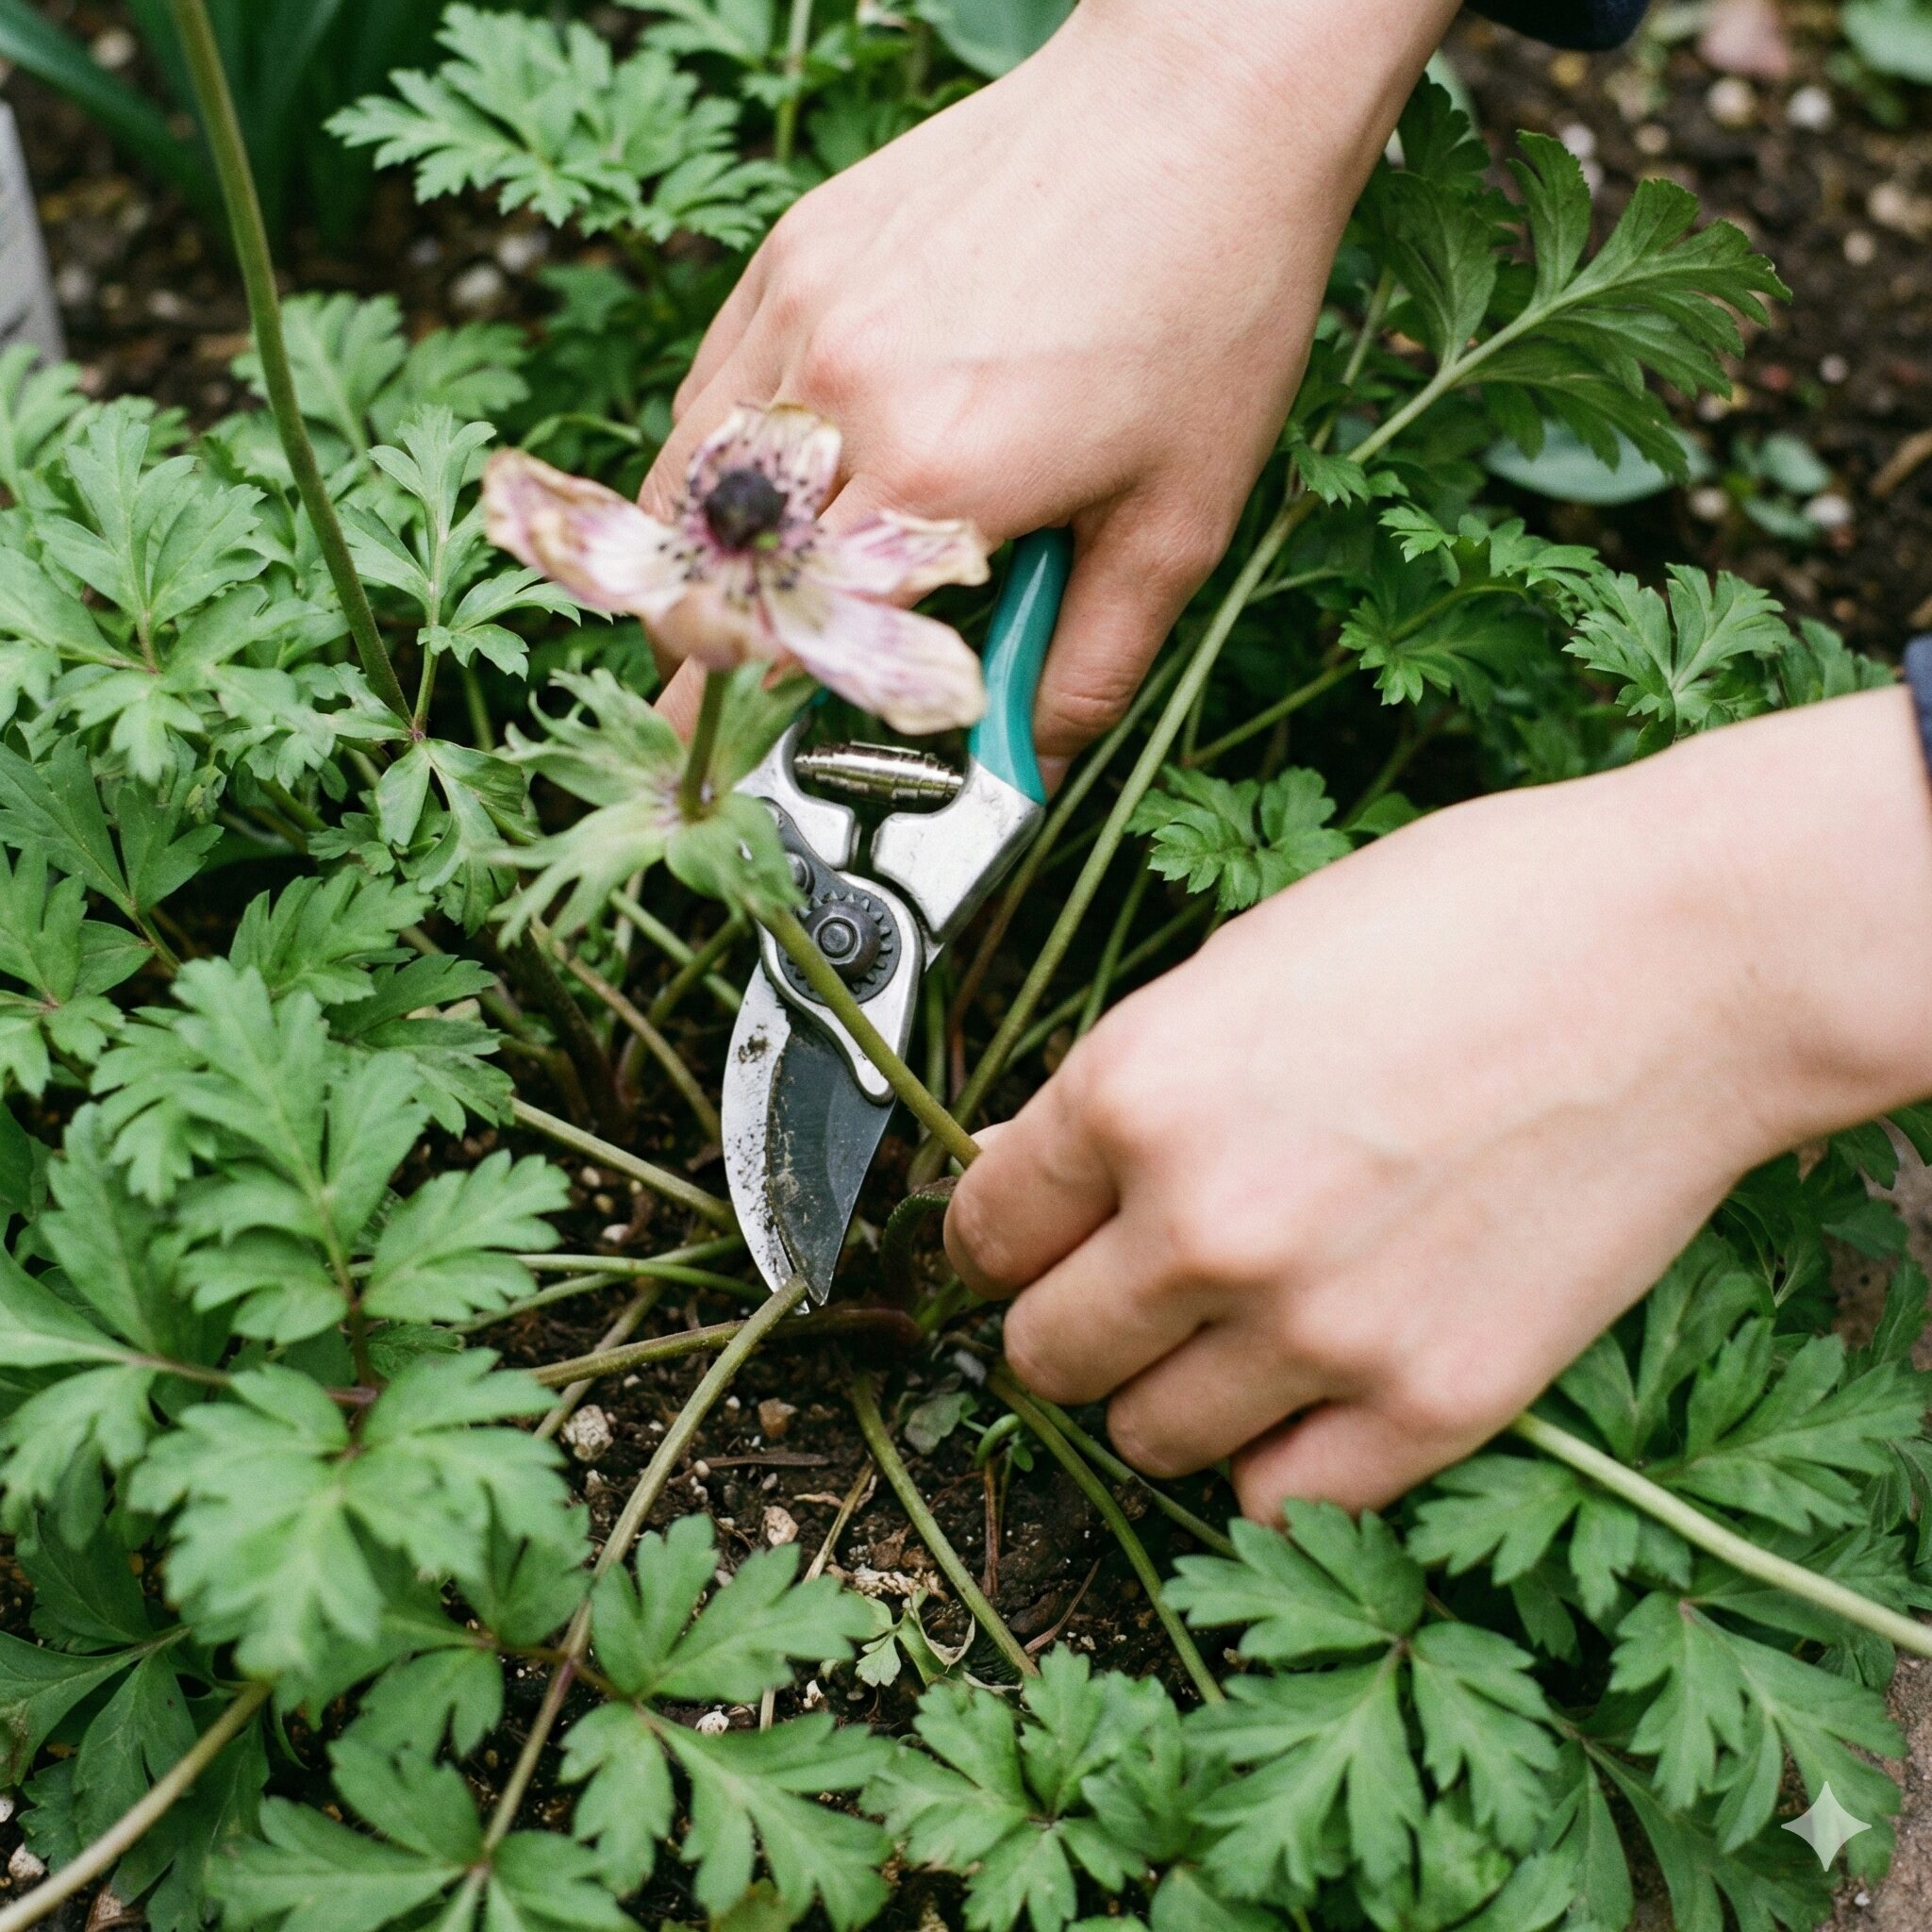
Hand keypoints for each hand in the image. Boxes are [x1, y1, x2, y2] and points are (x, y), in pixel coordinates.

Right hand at [650, 0, 1455, 773]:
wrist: (1201, 108)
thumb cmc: (1209, 309)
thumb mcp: (1178, 522)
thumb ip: (1088, 668)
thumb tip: (1022, 768)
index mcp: (936, 485)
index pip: (791, 649)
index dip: (765, 716)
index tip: (762, 751)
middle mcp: (842, 399)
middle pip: (707, 576)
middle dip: (710, 652)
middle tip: (744, 682)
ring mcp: (803, 314)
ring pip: (685, 482)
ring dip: (704, 558)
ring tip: (757, 590)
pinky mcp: (794, 253)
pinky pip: (711, 387)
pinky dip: (722, 457)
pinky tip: (784, 479)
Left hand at [945, 688, 1931, 1519]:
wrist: (1683, 958)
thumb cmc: (1474, 917)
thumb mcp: (1245, 964)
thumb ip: (1133, 1087)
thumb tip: (1047, 1166)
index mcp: (1135, 1090)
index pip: (982, 1228)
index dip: (997, 1237)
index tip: (1024, 1243)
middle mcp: (1201, 1224)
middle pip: (1044, 1352)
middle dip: (1067, 1320)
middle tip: (1119, 1292)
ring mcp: (1316, 1327)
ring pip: (1146, 1436)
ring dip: (1167, 1392)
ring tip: (1230, 1333)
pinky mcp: (1433, 1401)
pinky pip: (1280, 1496)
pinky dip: (1277, 1455)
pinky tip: (1312, 1388)